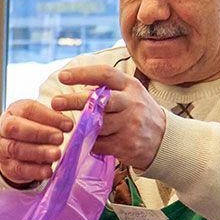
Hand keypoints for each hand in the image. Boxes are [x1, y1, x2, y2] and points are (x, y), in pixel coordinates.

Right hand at [0, 99, 73, 184]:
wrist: (12, 150)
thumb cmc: (30, 130)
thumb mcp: (39, 119)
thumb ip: (52, 119)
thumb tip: (67, 124)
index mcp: (14, 112)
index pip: (28, 109)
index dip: (48, 116)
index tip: (68, 125)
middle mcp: (3, 129)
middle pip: (16, 128)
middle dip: (39, 133)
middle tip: (59, 138)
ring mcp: (2, 148)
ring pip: (16, 149)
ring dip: (39, 152)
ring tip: (56, 154)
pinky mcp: (7, 167)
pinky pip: (19, 169)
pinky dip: (35, 171)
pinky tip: (48, 171)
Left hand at [51, 65, 166, 169]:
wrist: (164, 138)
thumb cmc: (138, 112)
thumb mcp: (129, 94)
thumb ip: (107, 89)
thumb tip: (76, 85)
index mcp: (130, 86)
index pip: (106, 74)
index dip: (83, 74)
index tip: (62, 76)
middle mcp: (132, 103)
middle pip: (100, 100)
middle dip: (75, 101)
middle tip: (55, 102)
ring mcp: (130, 125)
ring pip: (97, 125)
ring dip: (80, 126)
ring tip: (68, 125)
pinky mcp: (127, 145)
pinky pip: (99, 144)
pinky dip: (89, 143)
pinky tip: (85, 140)